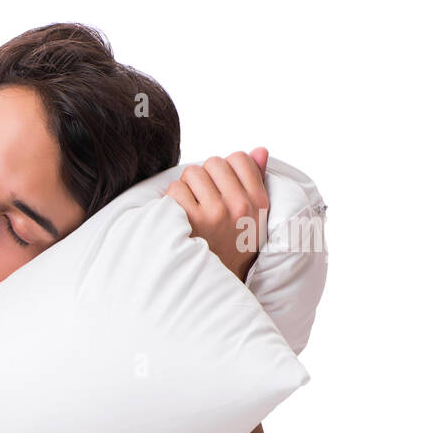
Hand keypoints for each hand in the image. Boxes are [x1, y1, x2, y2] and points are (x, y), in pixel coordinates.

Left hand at [165, 147, 269, 282]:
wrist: (216, 283)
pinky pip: (175, 190)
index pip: (240, 158)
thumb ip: (255, 180)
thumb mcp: (254, 217)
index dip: (225, 168)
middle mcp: (239, 206)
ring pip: (192, 173)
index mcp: (258, 201)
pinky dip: (172, 199)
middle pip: (213, 162)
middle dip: (205, 177)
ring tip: (191, 207)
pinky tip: (179, 215)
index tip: (220, 185)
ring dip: (187, 187)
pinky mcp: (192, 220)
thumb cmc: (233, 246)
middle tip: (202, 198)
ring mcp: (215, 213)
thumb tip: (259, 149)